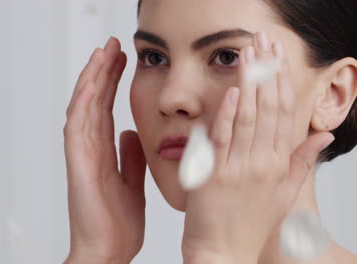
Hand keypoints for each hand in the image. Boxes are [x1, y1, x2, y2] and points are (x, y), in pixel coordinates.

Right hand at [63, 37, 146, 262]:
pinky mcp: (78, 163)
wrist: (108, 252)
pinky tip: (91, 81)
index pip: (106, 110)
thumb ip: (130, 156)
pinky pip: (78, 125)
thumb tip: (131, 132)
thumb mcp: (133, 182)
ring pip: (83, 107)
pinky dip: (83, 102)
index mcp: (103, 153)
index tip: (122, 61)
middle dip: (102, 72)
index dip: (112, 84)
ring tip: (102, 52)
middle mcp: (89, 149)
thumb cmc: (118, 224)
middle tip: (112, 46)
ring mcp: (81, 155)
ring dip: (92, 79)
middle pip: (94, 102)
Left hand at [181, 32, 334, 262]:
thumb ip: (301, 161)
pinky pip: (224, 139)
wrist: (223, 253)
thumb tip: (322, 134)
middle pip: (269, 109)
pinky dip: (229, 113)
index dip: (283, 82)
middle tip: (265, 40)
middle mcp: (262, 164)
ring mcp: (239, 169)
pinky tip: (233, 90)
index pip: (285, 114)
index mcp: (279, 165)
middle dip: (268, 72)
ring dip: (249, 82)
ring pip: (248, 118)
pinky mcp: (214, 176)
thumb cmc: (251, 224)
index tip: (279, 56)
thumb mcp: (284, 193)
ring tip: (249, 53)